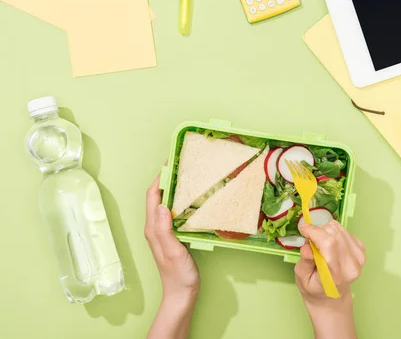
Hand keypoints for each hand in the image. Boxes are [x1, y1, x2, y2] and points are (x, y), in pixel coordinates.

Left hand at [146, 173, 198, 338]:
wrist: (181, 295)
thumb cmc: (179, 275)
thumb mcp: (174, 251)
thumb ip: (165, 230)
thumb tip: (162, 205)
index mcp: (153, 229)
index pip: (152, 197)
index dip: (159, 179)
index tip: (170, 164)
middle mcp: (154, 228)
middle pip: (157, 198)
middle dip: (166, 180)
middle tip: (181, 166)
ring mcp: (162, 232)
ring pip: (164, 204)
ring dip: (172, 190)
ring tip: (186, 178)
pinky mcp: (171, 236)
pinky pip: (172, 213)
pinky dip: (179, 202)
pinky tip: (190, 200)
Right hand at [295, 221, 365, 338]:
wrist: (332, 298)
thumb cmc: (314, 288)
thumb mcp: (302, 279)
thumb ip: (305, 262)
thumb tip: (307, 247)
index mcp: (335, 276)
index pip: (329, 245)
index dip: (315, 232)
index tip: (303, 229)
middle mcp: (351, 266)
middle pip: (334, 234)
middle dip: (317, 230)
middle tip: (308, 238)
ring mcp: (359, 258)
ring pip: (339, 229)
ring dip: (325, 230)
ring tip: (317, 241)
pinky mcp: (361, 250)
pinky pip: (344, 230)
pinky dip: (333, 232)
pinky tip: (328, 243)